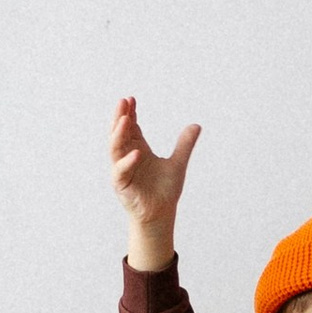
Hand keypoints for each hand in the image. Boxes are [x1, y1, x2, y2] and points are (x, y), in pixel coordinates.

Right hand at [111, 97, 200, 264]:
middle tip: (123, 102)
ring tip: (125, 119)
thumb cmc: (165, 190)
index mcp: (137, 149)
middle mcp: (127, 157)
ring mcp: (122, 170)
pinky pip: (121, 171)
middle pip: (119, 133)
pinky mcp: (121, 184)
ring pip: (115, 148)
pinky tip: (137, 152)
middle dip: (120, 117)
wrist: (161, 214)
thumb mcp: (177, 163)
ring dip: (118, 134)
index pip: (130, 127)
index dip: (130, 113)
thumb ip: (184, 145)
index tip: (131, 99)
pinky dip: (127, 162)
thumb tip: (196, 125)